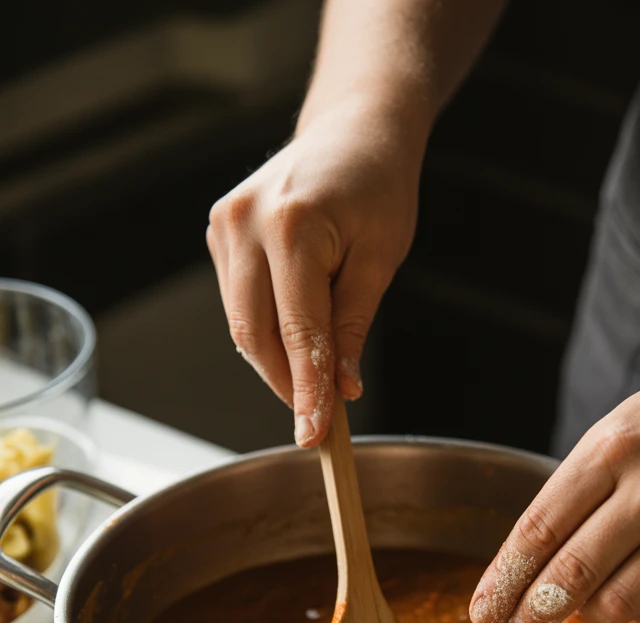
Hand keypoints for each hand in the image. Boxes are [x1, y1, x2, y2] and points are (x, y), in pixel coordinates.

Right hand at [207, 99, 422, 446]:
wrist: (354, 130)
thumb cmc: (377, 186)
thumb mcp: (379, 261)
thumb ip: (352, 327)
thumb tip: (338, 389)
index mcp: (291, 225)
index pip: (296, 331)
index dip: (306, 390)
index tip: (315, 434)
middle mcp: (245, 223)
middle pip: (254, 334)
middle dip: (287, 384)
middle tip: (317, 423)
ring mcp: (224, 226)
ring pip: (241, 325)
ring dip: (275, 362)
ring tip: (313, 383)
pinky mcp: (219, 233)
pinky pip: (238, 303)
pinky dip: (265, 332)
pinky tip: (294, 339)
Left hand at [469, 337, 639, 622]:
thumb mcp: (620, 430)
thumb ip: (578, 492)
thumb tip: (532, 569)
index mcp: (613, 446)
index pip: (539, 530)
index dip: (503, 580)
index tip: (484, 611)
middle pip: (571, 575)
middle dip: (531, 618)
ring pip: (618, 604)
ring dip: (592, 615)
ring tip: (590, 603)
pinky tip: (638, 597)